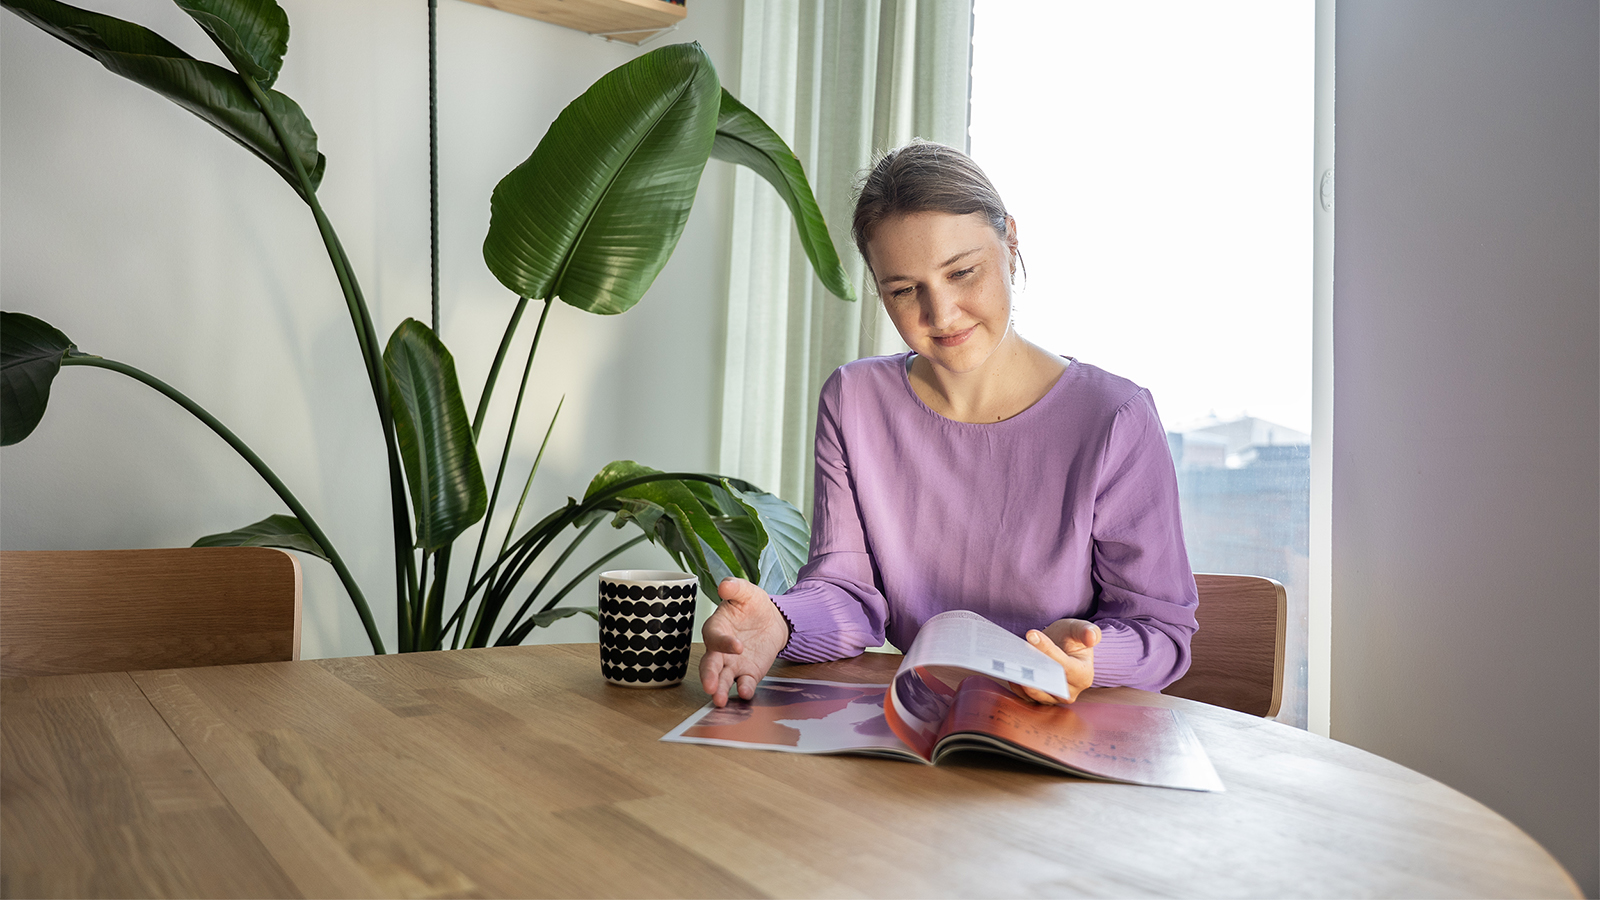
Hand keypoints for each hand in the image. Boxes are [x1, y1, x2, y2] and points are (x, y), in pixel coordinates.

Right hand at [698, 578, 790, 707]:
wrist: (772, 619)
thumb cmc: (752, 605)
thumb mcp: (746, 592)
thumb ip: (735, 588)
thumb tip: (725, 585)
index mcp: (716, 628)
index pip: (714, 637)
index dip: (723, 643)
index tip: (737, 647)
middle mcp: (720, 650)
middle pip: (710, 665)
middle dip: (709, 677)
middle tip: (710, 688)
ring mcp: (733, 664)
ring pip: (723, 679)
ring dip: (721, 690)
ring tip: (720, 701)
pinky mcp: (749, 673)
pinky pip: (744, 683)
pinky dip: (744, 689)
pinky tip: (746, 693)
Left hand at [1011, 618, 1100, 704]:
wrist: (1060, 649)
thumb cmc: (1071, 638)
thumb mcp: (1079, 629)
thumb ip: (1087, 631)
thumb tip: (1092, 638)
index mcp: (1084, 675)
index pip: (1064, 666)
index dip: (1048, 650)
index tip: (1031, 634)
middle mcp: (1070, 691)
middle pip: (1049, 683)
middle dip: (1033, 670)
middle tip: (1016, 656)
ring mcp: (1054, 697)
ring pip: (1036, 692)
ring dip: (1022, 679)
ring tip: (1009, 663)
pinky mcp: (1039, 699)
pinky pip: (1025, 696)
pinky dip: (1016, 684)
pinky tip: (1008, 670)